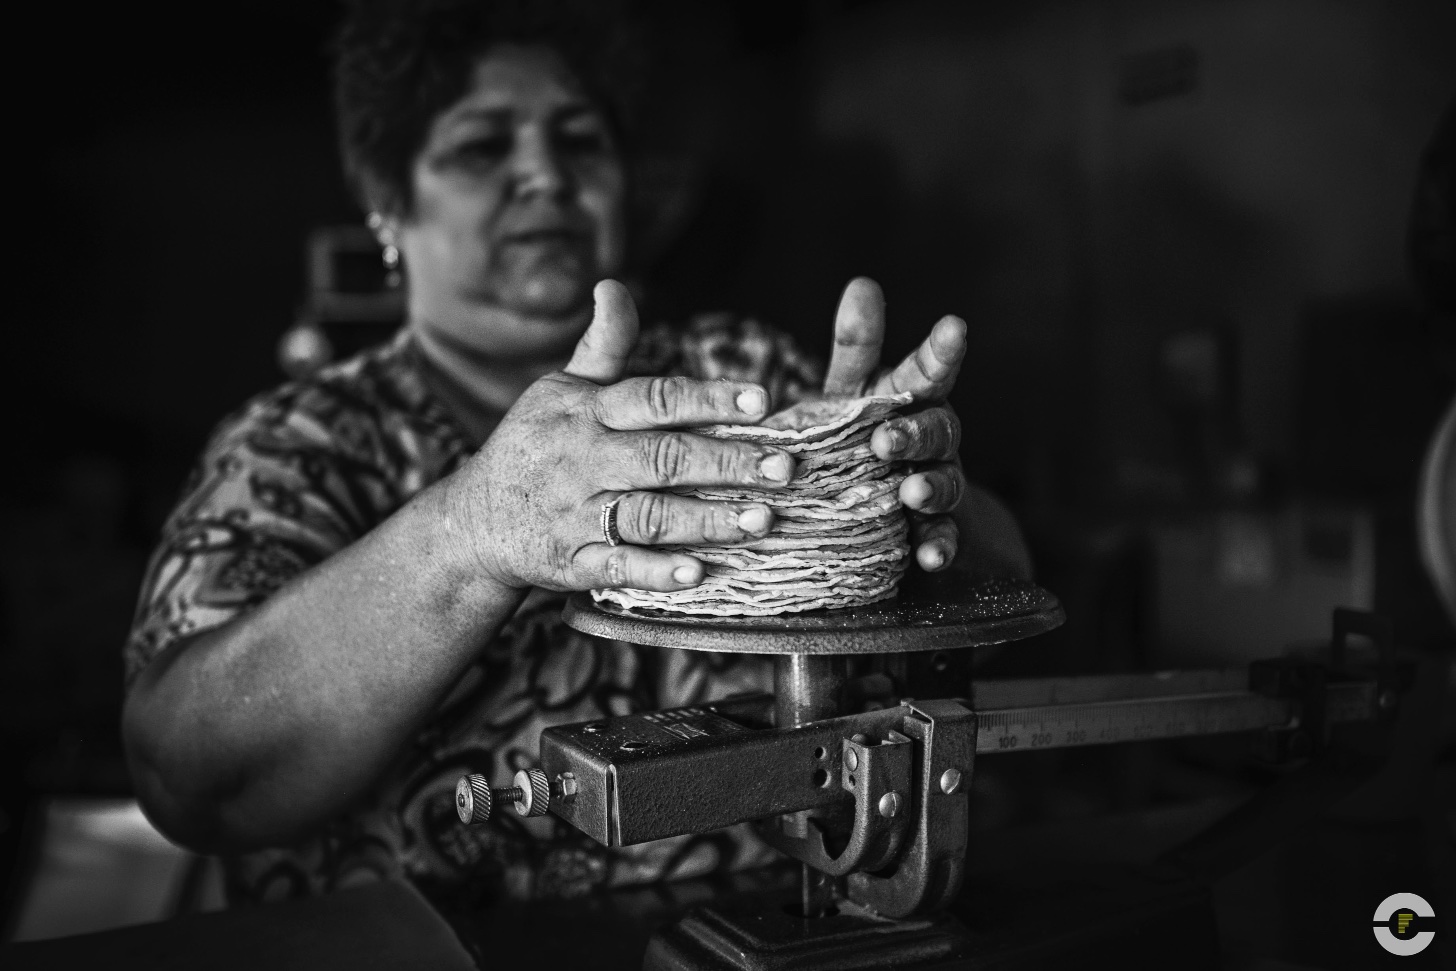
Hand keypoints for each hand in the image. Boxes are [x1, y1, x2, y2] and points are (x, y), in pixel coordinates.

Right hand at [448, 281, 796, 592]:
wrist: (474, 519)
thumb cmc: (535, 444)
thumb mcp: (561, 387)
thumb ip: (603, 345)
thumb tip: (614, 285)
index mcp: (589, 412)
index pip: (656, 398)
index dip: (709, 398)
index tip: (763, 399)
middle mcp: (585, 460)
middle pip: (664, 457)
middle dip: (728, 462)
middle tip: (785, 467)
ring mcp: (577, 513)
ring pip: (649, 514)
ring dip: (707, 520)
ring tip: (762, 520)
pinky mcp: (571, 562)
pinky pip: (617, 566)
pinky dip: (656, 571)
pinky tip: (697, 574)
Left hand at [821, 277, 966, 571]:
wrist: (864, 507)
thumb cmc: (853, 434)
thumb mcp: (846, 392)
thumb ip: (855, 346)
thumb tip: (863, 281)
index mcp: (909, 397)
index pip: (929, 369)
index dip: (941, 349)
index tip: (953, 326)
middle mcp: (933, 437)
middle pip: (938, 428)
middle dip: (917, 431)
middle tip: (886, 439)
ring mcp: (939, 483)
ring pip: (946, 481)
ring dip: (931, 486)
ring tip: (909, 492)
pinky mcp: (934, 531)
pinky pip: (943, 538)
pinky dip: (938, 546)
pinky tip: (928, 556)